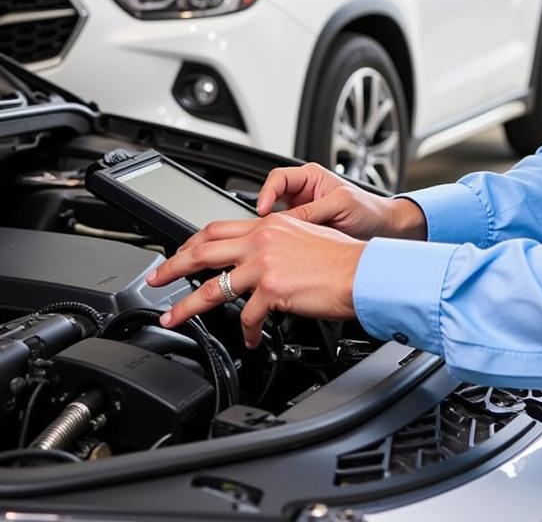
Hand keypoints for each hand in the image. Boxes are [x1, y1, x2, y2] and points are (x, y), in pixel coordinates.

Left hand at [146, 214, 365, 346]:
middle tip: (155, 279)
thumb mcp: (303, 236)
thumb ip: (275, 242)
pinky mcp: (271, 289)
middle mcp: (263, 239)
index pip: (218, 228)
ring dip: (187, 306)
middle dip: (172, 267)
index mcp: (269, 225)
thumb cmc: (342, 259)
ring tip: (173, 317)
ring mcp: (265, 264)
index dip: (191, 242)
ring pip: (212, 287)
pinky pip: (247, 317)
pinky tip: (250, 339)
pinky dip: (247, 332)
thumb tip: (255, 258)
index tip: (177, 254)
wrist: (362, 272)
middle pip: (203, 251)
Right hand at [258, 162, 425, 239]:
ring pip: (275, 219)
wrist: (384, 230)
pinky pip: (285, 235)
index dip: (267, 193)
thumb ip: (313, 210)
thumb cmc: (369, 209)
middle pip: (271, 199)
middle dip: (264, 214)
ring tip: (272, 241)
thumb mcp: (341, 204)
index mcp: (310, 177)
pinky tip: (283, 250)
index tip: (263, 210)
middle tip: (262, 230)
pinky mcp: (304, 232)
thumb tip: (285, 221)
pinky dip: (281, 242)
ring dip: (272, 230)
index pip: (278, 178)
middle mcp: (303, 192)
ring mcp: (302, 213)